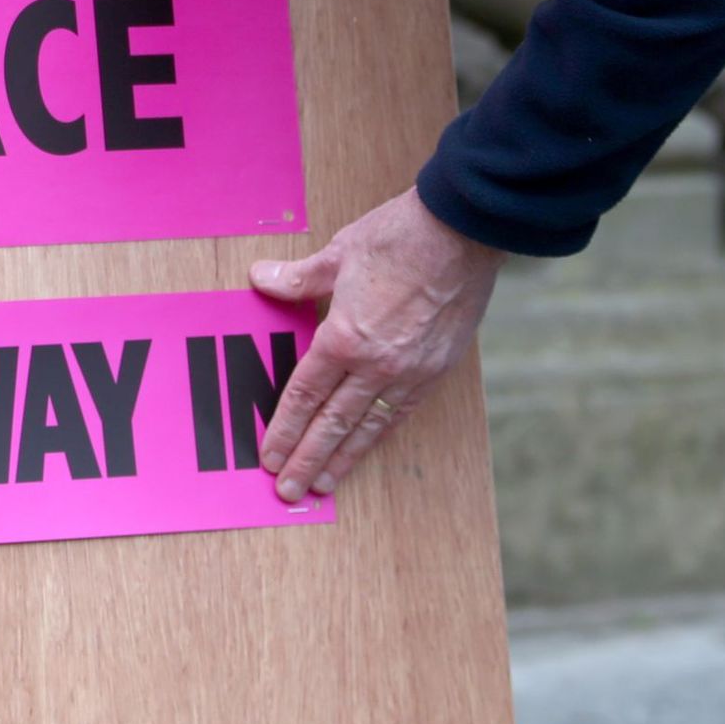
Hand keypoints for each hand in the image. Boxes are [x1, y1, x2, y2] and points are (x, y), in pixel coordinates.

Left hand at [248, 186, 505, 502]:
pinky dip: (378, 435)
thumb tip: (262, 280)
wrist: (462, 232)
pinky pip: (400, 412)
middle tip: (287, 491)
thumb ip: (299, 278)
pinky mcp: (436, 369)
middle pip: (332, 423)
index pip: (305, 395)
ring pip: (367, 426)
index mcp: (344, 337)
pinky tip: (366, 447)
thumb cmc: (400, 237)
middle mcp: (375, 364)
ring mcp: (409, 371)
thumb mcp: (338, 253)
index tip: (270, 455)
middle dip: (306, 459)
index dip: (284, 429)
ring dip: (342, 458)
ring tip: (323, 485)